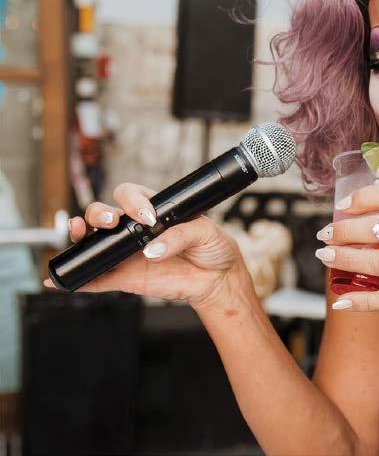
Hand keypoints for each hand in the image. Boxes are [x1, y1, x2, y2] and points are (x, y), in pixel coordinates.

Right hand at [44, 182, 247, 307]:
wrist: (218, 278)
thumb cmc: (213, 246)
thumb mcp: (206, 233)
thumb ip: (180, 236)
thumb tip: (153, 249)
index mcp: (154, 210)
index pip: (132, 195)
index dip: (134, 201)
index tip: (148, 217)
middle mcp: (136, 229)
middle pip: (104, 212)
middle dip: (99, 212)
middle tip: (112, 220)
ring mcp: (128, 253)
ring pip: (95, 241)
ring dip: (82, 235)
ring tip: (81, 233)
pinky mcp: (126, 278)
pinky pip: (98, 278)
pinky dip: (80, 278)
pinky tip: (64, 279)